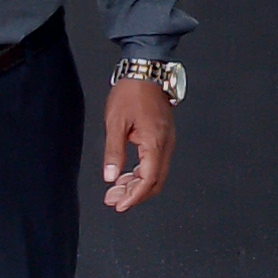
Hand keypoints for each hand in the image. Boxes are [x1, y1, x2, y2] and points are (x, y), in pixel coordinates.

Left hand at [102, 77, 176, 211]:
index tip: (119, 206)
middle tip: (113, 200)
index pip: (149, 180)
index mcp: (155, 143)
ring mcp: (167, 141)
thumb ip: (113, 152)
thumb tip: (111, 177)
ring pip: (156, 173)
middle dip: (135, 195)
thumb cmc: (131, 93)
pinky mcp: (163, 137)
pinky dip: (141, 173)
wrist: (146, 72)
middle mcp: (166, 145)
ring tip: (116, 190)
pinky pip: (155, 163)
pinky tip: (126, 175)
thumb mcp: (115, 122)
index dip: (134, 196)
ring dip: (137, 185)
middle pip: (155, 181)